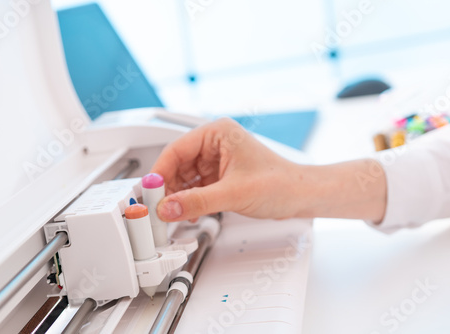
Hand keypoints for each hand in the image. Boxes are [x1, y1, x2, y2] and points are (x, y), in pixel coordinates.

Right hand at [150, 118, 303, 221]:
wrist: (300, 195)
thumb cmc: (279, 182)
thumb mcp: (234, 193)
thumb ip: (197, 202)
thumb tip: (167, 208)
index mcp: (218, 133)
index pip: (176, 150)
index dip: (160, 173)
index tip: (149, 192)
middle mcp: (214, 143)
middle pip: (177, 165)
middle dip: (168, 188)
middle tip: (158, 208)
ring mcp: (216, 160)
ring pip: (184, 178)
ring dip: (178, 197)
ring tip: (172, 214)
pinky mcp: (219, 176)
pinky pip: (195, 188)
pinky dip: (189, 201)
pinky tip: (188, 213)